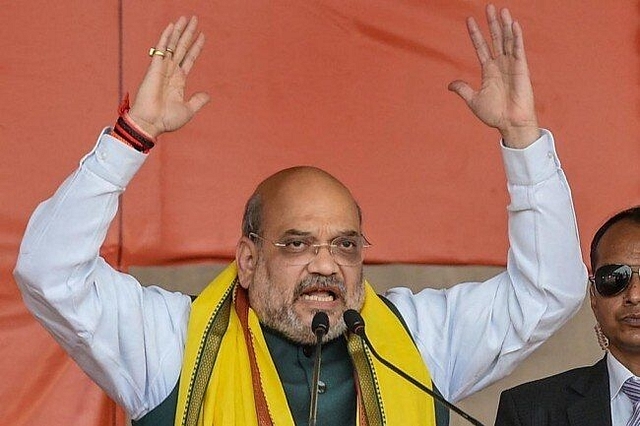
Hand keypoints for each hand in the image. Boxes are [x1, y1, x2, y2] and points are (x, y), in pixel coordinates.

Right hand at [128, 16, 210, 138]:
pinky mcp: (155, 68)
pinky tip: (171, 26)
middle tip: (194, 19)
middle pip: (181, 47)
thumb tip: (207, 95)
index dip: (196, 47)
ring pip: (172, 45)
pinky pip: (161, 49)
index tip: (202, 35)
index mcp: (178, 81)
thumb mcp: (188, 110)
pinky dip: (166, 37)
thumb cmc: (166, 120)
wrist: (151, 123)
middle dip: (188, 33)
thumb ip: (197, 101)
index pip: (189, 58)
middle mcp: (171, 71)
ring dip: (179, 31)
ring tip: (185, 18)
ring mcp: (162, 68)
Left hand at [448, 4, 539, 147]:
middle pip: (495, 39)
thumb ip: (463, 89)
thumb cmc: (495, 114)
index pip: (481, 47)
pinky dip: (516, 37)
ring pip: (507, 40)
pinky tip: (513, 25)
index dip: (475, 34)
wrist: (510, 123)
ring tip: (501, 10)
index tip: (469, 20)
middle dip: (491, 23)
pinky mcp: (521, 68)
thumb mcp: (474, 100)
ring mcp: (511, 65)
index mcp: (488, 71)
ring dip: (504, 25)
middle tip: (488, 6)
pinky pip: (518, 49)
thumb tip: (450, 84)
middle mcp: (500, 65)